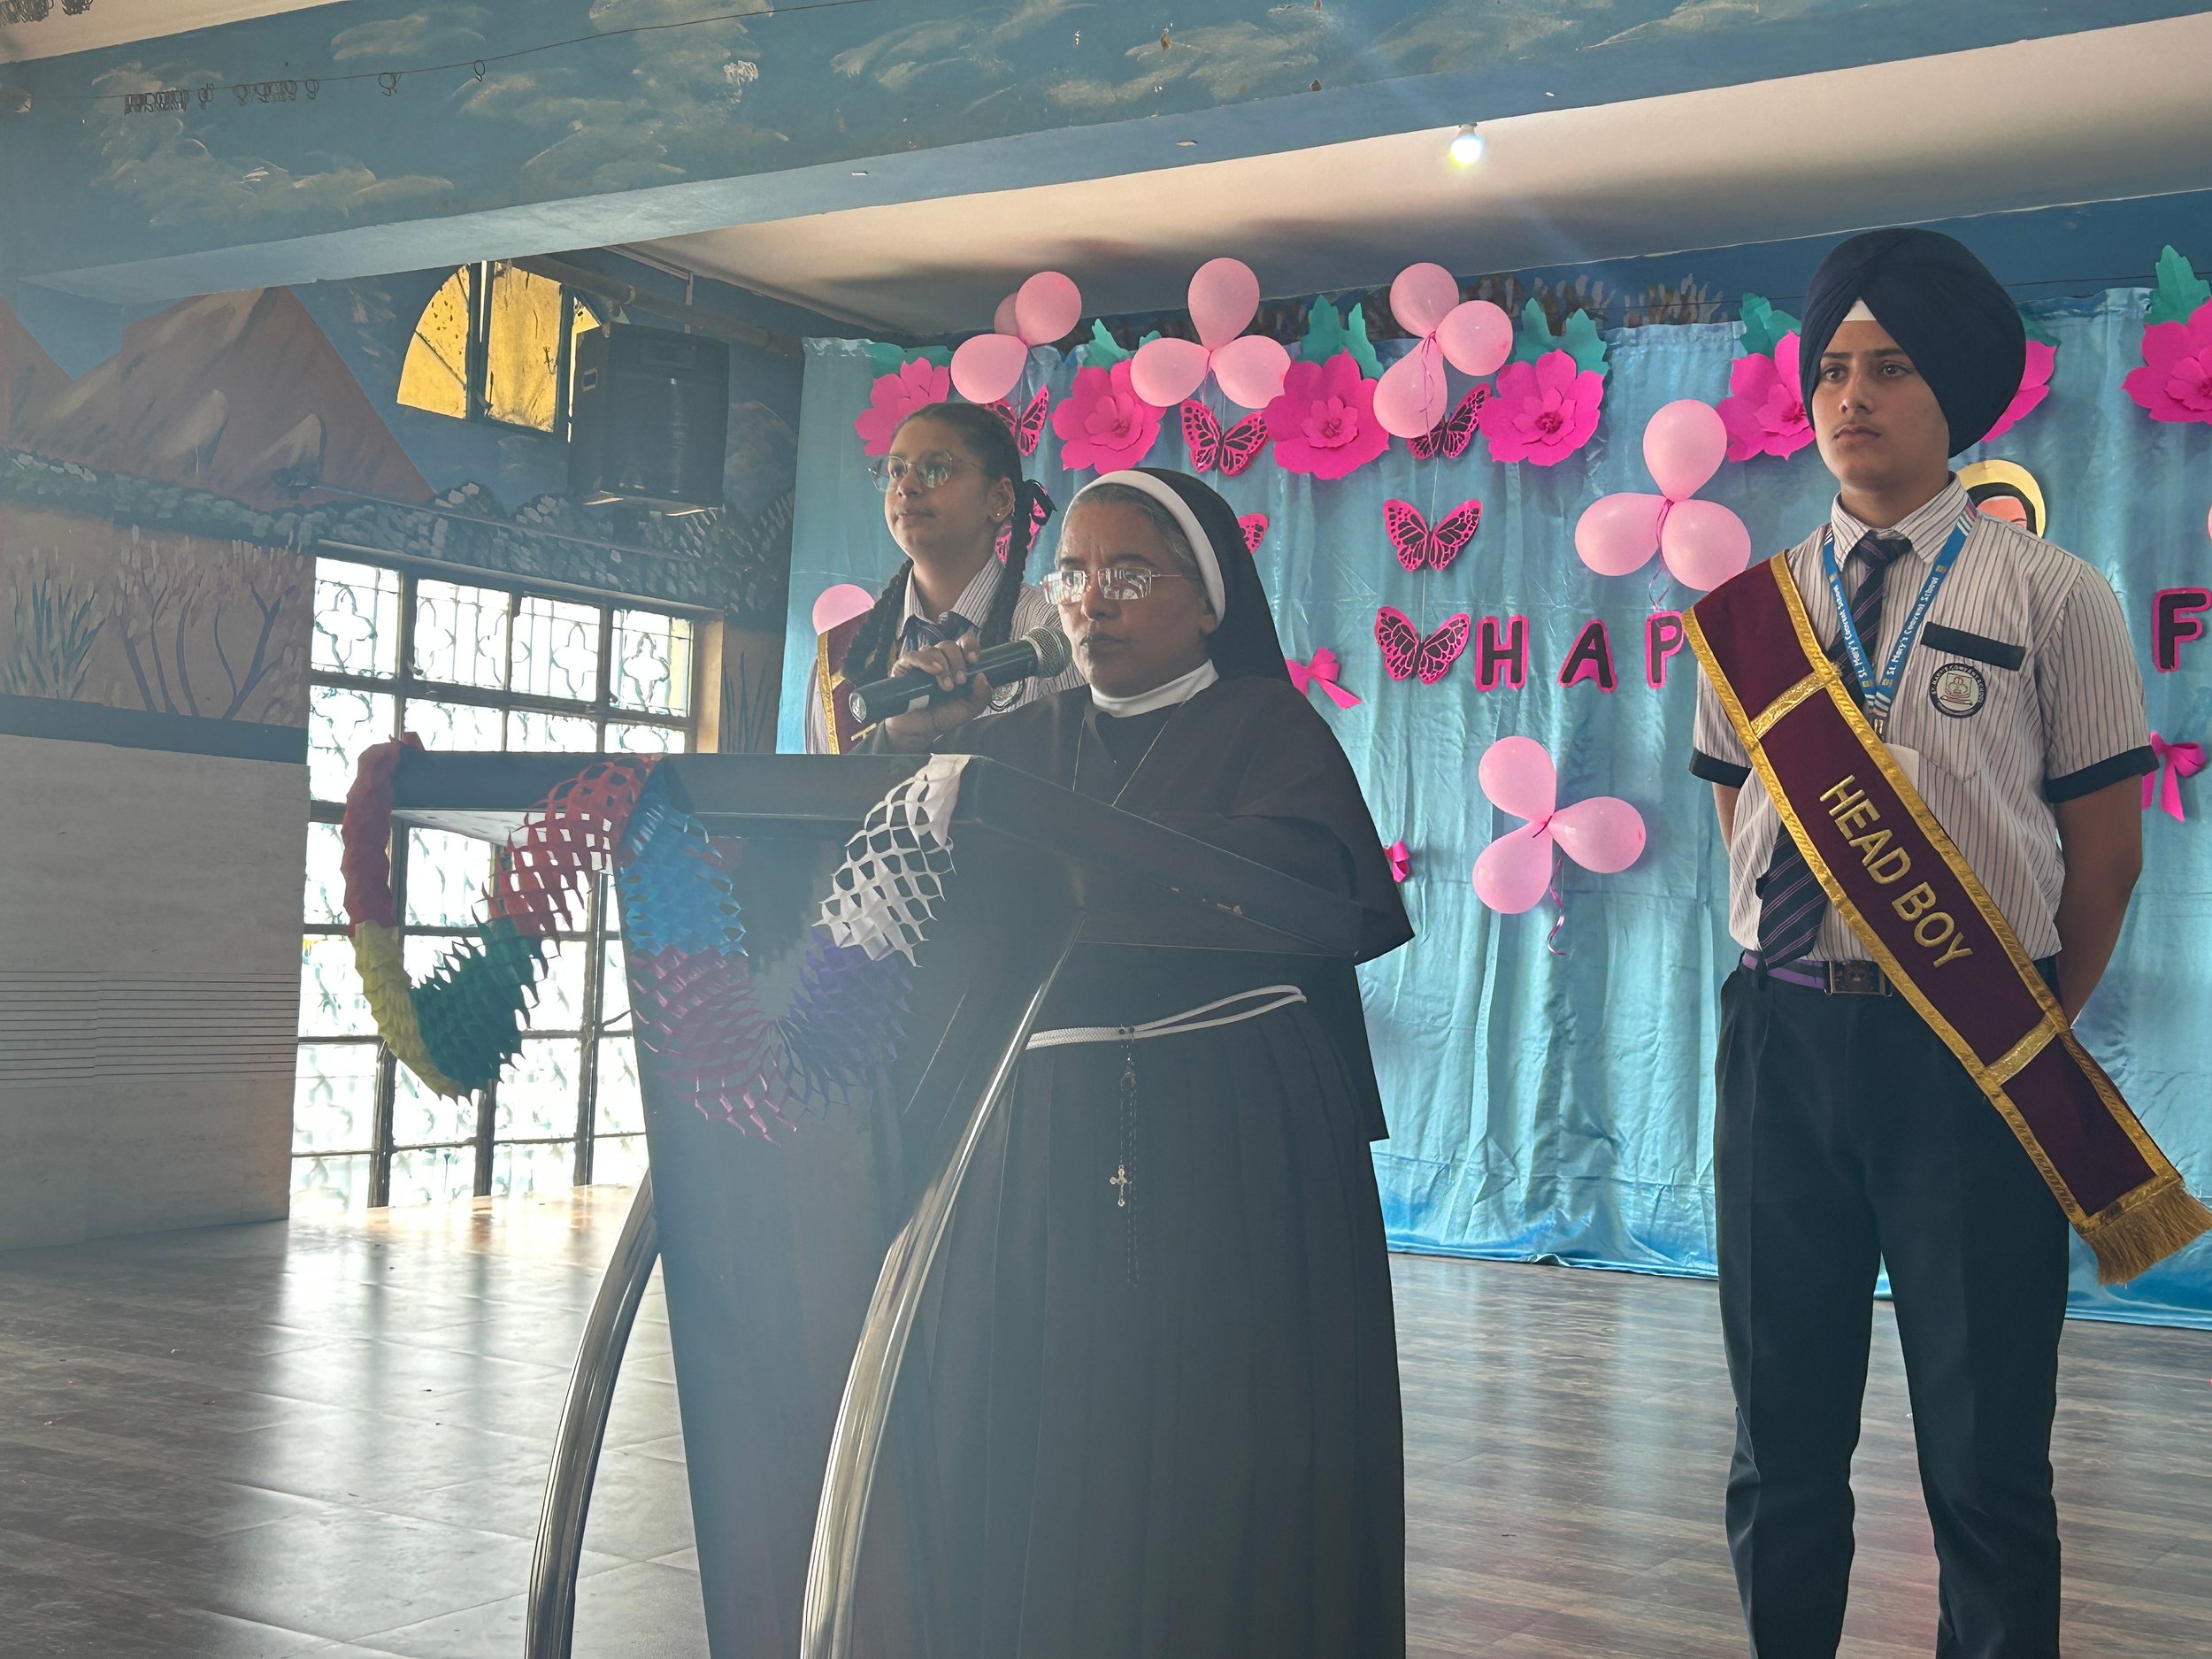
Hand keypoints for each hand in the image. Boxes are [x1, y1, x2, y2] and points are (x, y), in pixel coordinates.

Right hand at [875, 632, 994, 751]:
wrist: (920, 731)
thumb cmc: (943, 716)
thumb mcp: (968, 709)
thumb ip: (982, 695)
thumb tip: (983, 676)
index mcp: (956, 663)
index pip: (964, 643)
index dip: (970, 646)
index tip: (973, 660)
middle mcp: (939, 659)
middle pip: (949, 646)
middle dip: (958, 662)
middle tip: (960, 682)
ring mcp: (921, 661)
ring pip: (934, 650)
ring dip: (944, 667)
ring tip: (946, 687)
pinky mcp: (905, 666)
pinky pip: (914, 656)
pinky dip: (926, 661)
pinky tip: (934, 671)